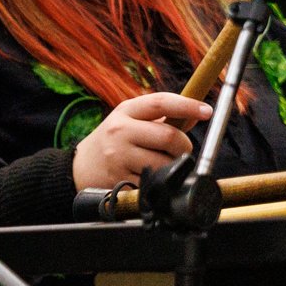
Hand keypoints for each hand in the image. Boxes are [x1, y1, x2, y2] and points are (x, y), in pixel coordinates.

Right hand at [70, 92, 213, 189]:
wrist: (79, 167)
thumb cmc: (113, 142)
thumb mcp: (130, 121)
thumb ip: (162, 118)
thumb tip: (196, 115)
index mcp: (125, 112)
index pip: (160, 103)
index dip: (187, 106)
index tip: (207, 110)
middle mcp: (119, 131)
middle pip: (169, 136)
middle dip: (184, 146)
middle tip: (181, 151)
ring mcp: (118, 156)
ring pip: (165, 162)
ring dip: (173, 167)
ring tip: (161, 164)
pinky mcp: (119, 179)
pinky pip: (154, 181)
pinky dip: (159, 182)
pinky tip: (147, 177)